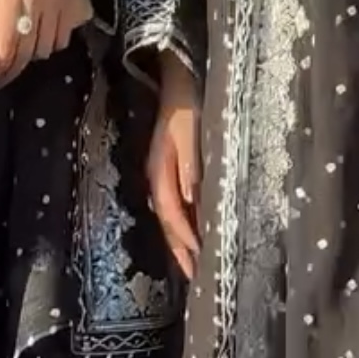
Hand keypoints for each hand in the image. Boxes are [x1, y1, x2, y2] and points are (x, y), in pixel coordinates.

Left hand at [0, 0, 94, 86]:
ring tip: (20, 55)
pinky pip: (64, 35)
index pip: (9, 42)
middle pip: (28, 52)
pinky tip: (43, 40)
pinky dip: (53, 44)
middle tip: (2, 74)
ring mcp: (57, 5)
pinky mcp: (73, 1)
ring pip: (47, 47)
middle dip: (15, 68)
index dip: (2, 65)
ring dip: (32, 56)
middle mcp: (36, 5)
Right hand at [148, 56, 201, 278]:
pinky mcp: (172, 169)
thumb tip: (191, 199)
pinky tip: (197, 231)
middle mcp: (158, 179)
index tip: (200, 263)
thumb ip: (190, 165)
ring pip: (172, 217)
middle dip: (181, 252)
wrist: (178, 79)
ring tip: (195, 264)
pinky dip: (186, 224)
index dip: (185, 241)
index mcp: (160, 173)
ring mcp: (163, 175)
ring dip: (182, 241)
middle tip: (196, 279)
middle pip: (169, 224)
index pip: (173, 217)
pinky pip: (177, 205)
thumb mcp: (189, 133)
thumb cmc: (187, 105)